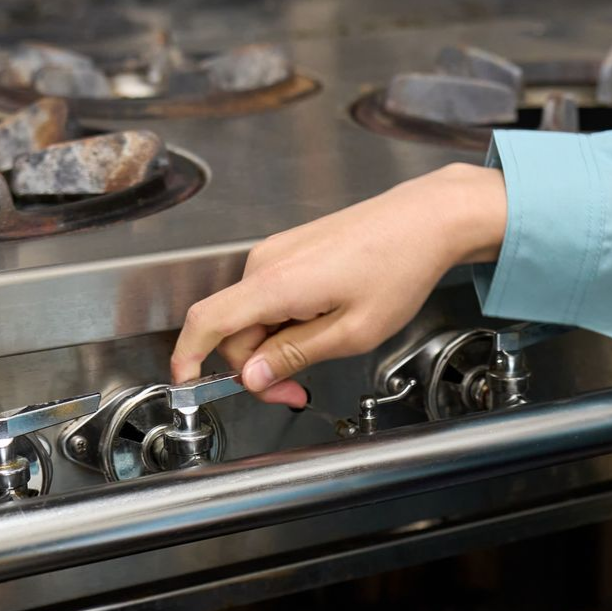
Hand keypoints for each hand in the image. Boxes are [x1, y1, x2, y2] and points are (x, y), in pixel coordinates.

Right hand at [169, 163, 507, 407]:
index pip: (207, 322)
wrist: (424, 220)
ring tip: (324, 349)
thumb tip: (253, 377)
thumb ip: (294, 356)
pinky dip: (285, 324)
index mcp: (275, 283)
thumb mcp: (351, 332)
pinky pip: (269, 301)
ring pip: (253, 319)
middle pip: (235, 333)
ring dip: (275, 348)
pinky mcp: (288, 253)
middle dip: (258, 370)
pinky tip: (322, 324)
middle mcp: (265, 264)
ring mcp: (275, 255)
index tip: (187, 387)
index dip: (187, 359)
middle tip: (298, 390)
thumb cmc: (398, 268)